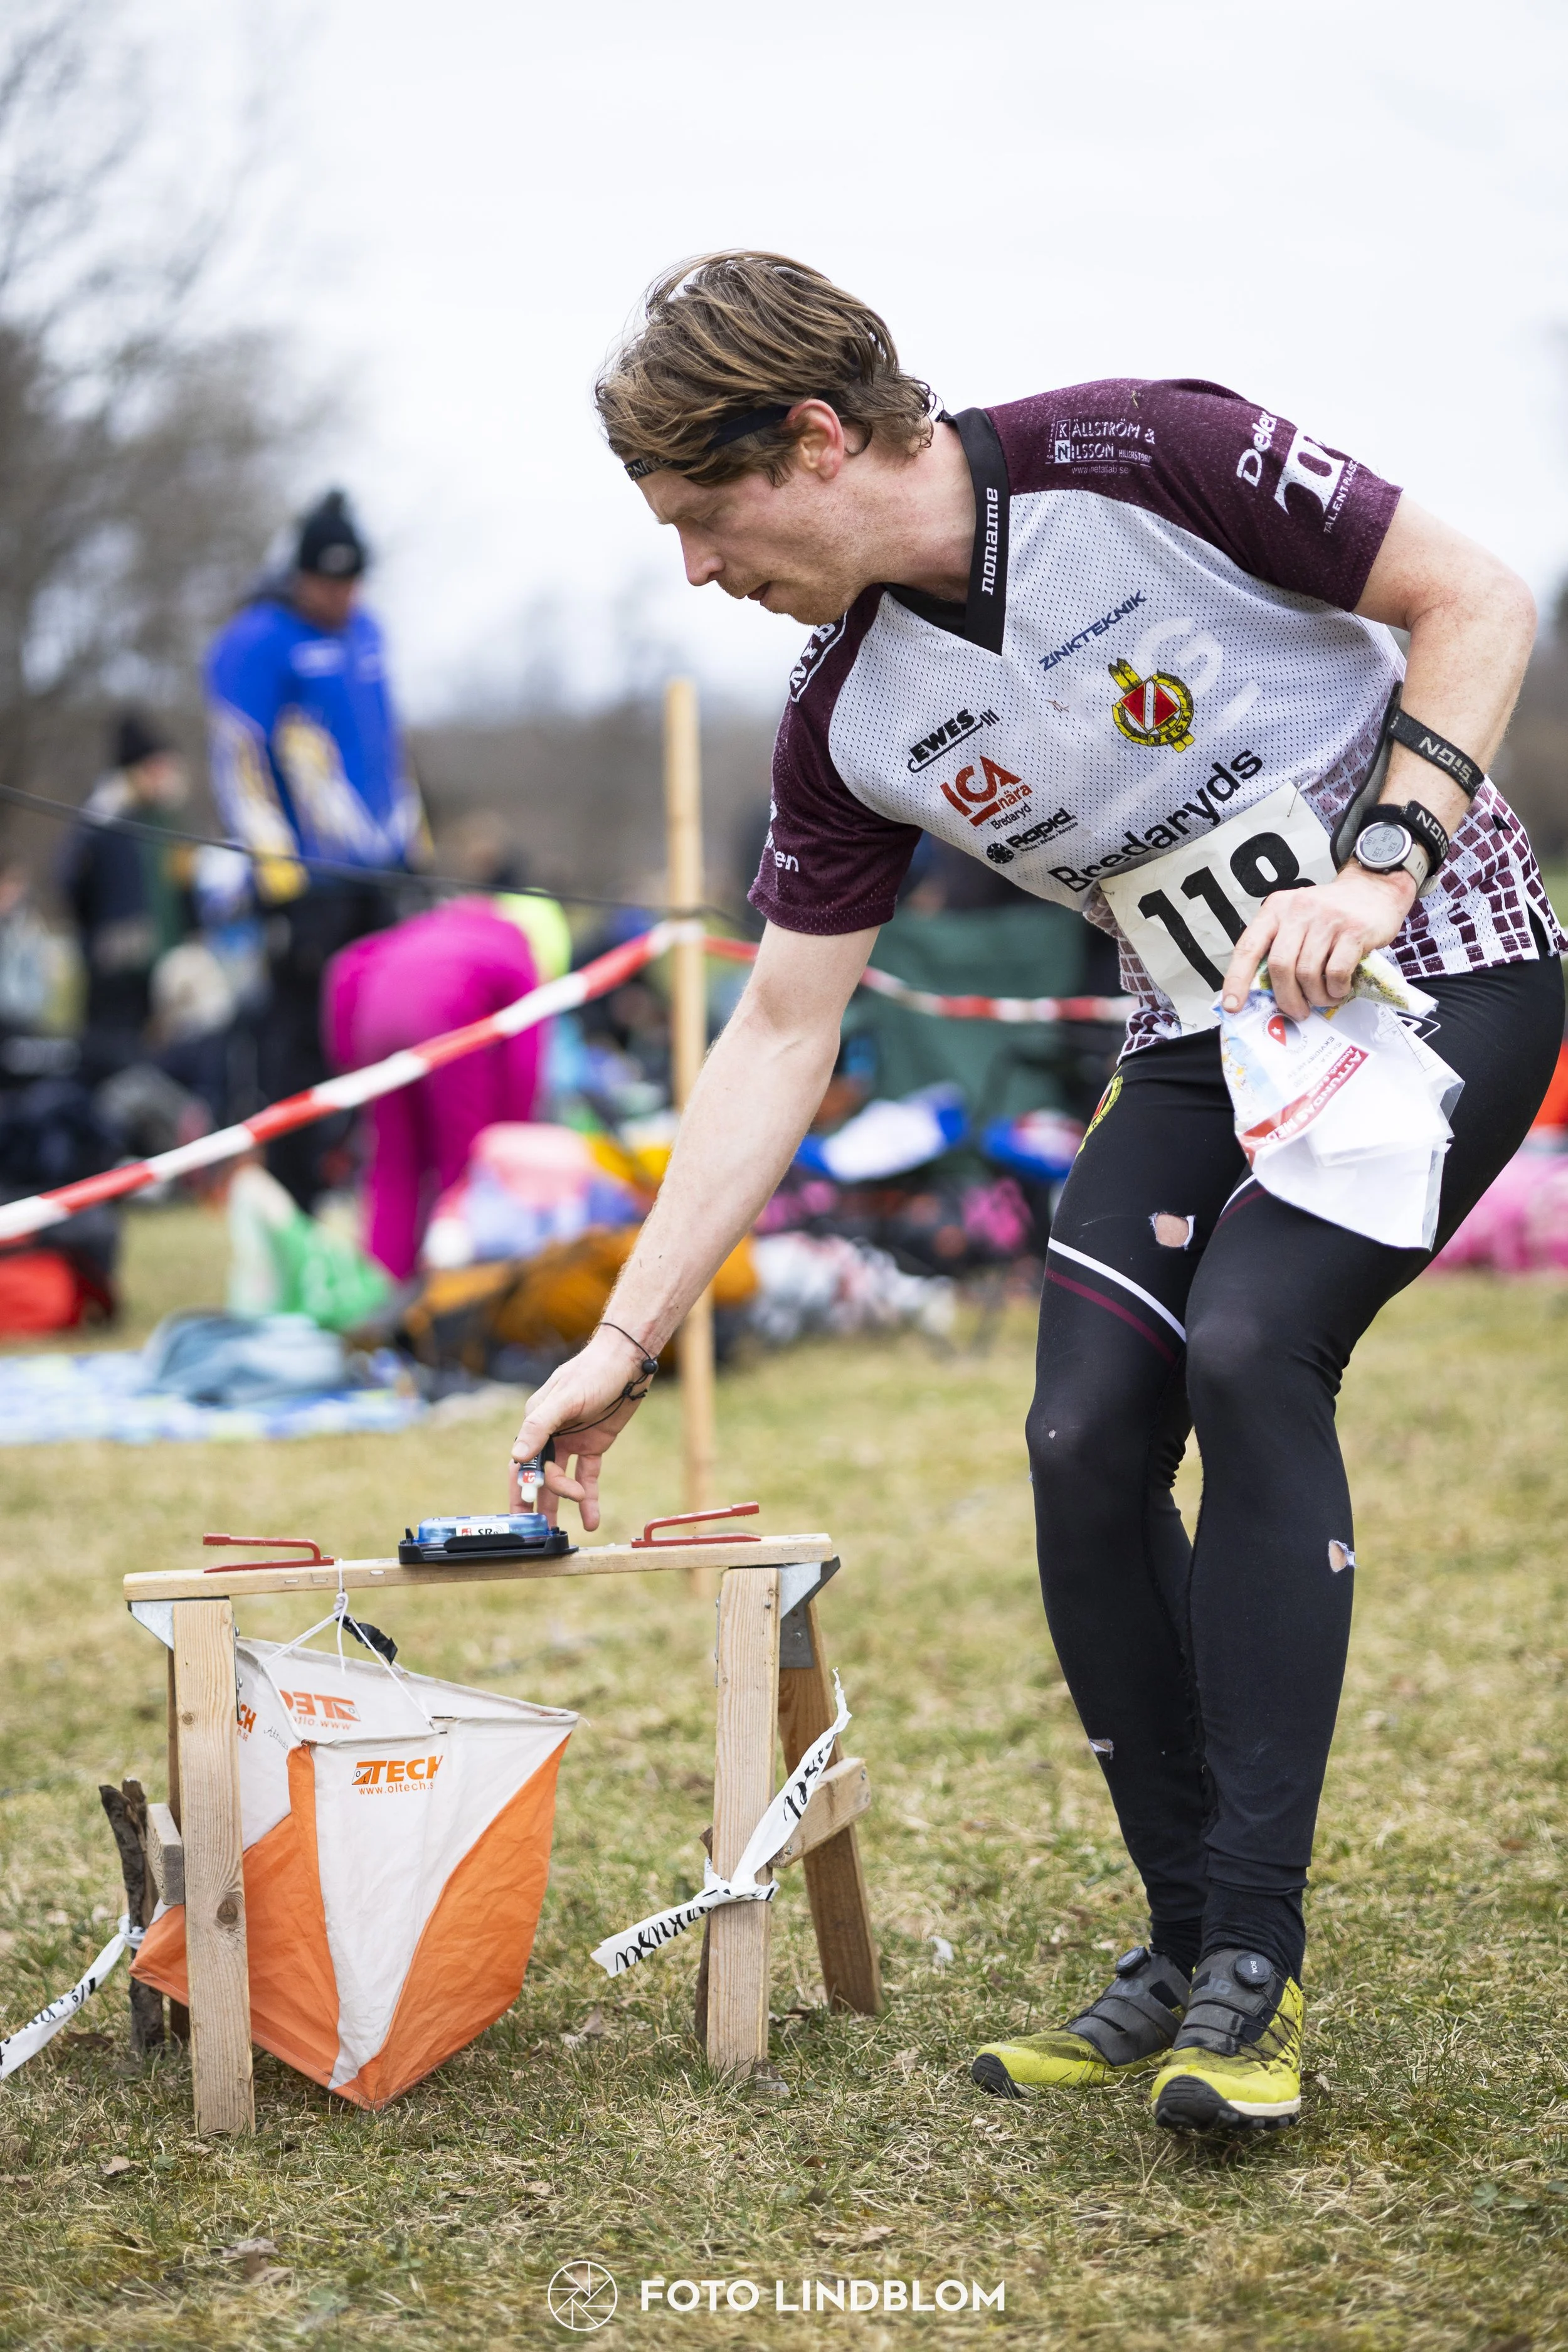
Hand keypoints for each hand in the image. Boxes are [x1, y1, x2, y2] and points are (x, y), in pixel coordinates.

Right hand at [508, 1324, 656, 1532]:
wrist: (629, 1362)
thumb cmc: (593, 1372)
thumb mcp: (566, 1399)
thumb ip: (540, 1426)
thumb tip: (516, 1455)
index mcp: (537, 1422)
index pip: (522, 1462)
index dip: (521, 1489)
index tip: (524, 1515)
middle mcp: (551, 1434)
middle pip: (540, 1476)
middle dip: (539, 1503)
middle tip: (541, 1530)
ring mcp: (572, 1441)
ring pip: (563, 1480)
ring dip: (563, 1504)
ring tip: (564, 1532)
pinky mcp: (594, 1446)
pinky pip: (588, 1476)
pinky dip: (590, 1498)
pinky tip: (591, 1519)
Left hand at [1221, 867, 1417, 1021]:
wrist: (1373, 889)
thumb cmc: (1329, 913)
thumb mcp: (1296, 919)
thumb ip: (1280, 946)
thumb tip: (1265, 992)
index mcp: (1276, 910)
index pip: (1248, 947)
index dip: (1237, 979)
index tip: (1232, 1006)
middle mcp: (1298, 911)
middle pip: (1280, 966)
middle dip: (1286, 998)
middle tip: (1296, 1012)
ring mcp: (1327, 919)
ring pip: (1308, 972)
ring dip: (1315, 996)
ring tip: (1323, 999)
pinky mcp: (1354, 930)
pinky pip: (1336, 972)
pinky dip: (1336, 989)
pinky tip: (1339, 989)